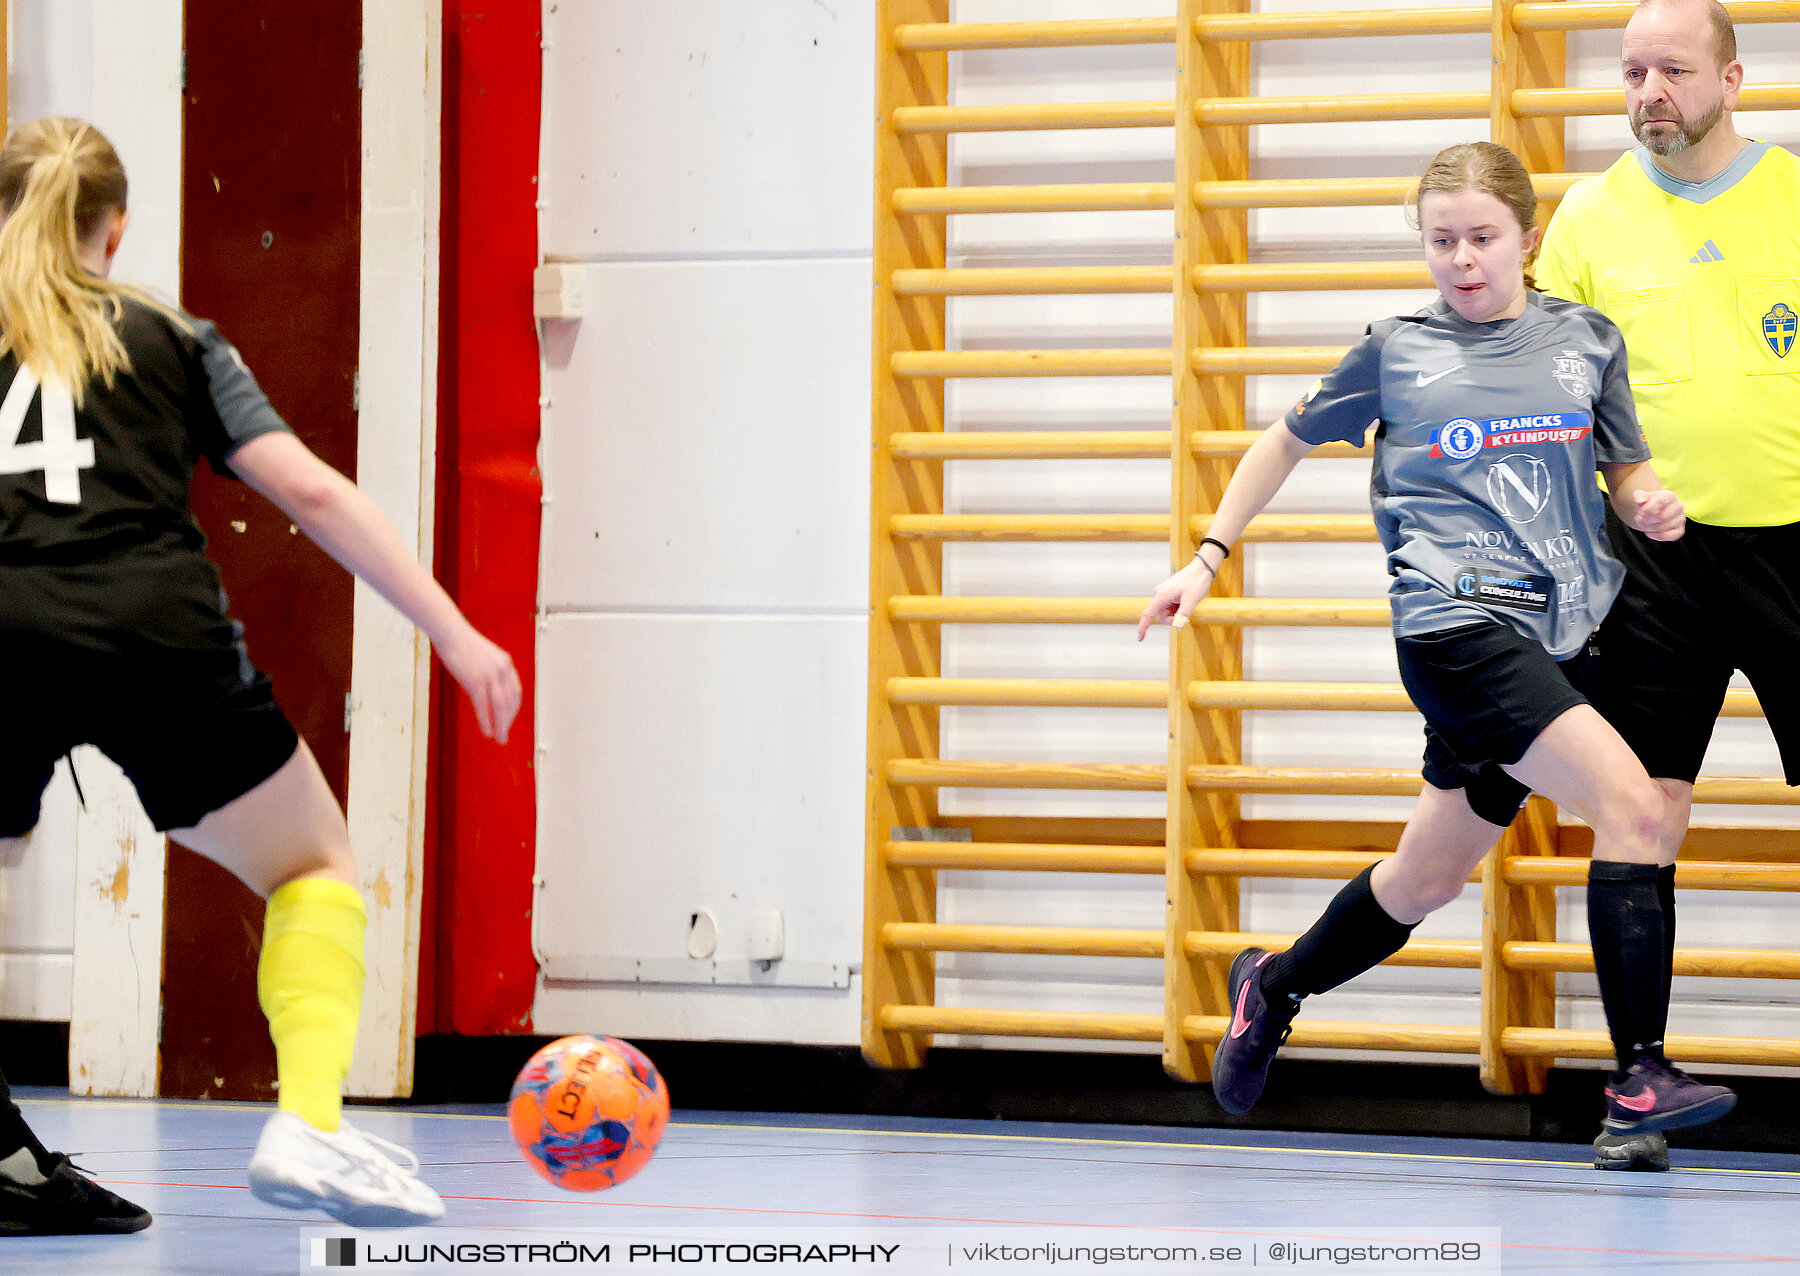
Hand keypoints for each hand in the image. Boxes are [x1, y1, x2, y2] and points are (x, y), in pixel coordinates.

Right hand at [437, 626, 523, 742]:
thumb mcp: (482, 658)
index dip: (513, 709)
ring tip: (499, 738)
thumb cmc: (462, 644)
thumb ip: (488, 673)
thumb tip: (485, 693)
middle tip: (504, 735)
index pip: (515, 691)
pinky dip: (486, 720)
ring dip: (500, 725)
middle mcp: (502, 669)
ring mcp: (490, 675)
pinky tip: (487, 732)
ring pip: (500, 706)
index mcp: (506, 663)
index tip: (508, 720)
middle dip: (508, 721)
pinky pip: (483, 705)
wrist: (450, 632)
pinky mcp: (475, 680)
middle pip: (510, 701)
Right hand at [1136, 557, 1218, 640]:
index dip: (1143, 627)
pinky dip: (1177, 609)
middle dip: (1171, 619)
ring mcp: (1163, 592)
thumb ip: (1183, 615)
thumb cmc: (1197, 581)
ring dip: (1175, 613)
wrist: (1201, 568)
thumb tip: (1176, 626)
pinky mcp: (1168, 592)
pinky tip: (1185, 601)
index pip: (1148, 614)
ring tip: (1187, 605)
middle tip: (1185, 616)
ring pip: (1165, 611)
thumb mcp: (1192, 600)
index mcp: (1162, 595)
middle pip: (1160, 615)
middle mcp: (1160, 593)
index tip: (1140, 638)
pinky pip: (1169, 606)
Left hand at [1633, 487, 1684, 541]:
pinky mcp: (1679, 531)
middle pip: (1661, 516)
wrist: (1653, 512)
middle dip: (1645, 520)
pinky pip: (1666, 536)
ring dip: (1647, 528)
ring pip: (1661, 527)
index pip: (1660, 501)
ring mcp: (1680, 519)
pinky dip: (1654, 535)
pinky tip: (1649, 531)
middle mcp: (1678, 506)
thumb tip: (1640, 500)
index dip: (1647, 509)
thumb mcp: (1641, 496)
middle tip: (1638, 519)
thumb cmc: (1648, 503)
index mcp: (1670, 495)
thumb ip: (1639, 496)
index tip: (1640, 512)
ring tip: (1643, 524)